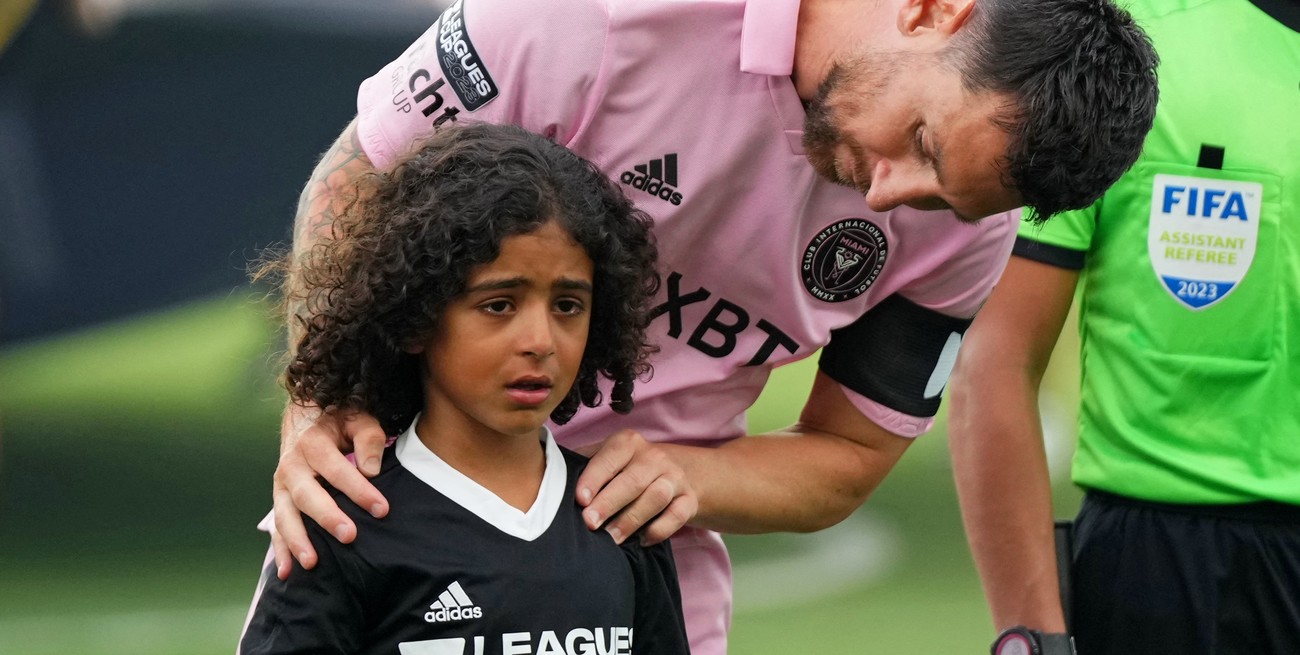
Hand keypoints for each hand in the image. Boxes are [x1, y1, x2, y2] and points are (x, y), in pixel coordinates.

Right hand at [271, 403, 389, 578]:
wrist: (306, 419)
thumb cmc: (340, 421)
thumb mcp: (358, 418)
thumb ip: (369, 439)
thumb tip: (371, 469)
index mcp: (312, 442)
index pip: (337, 469)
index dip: (359, 490)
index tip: (382, 509)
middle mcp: (291, 464)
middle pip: (307, 494)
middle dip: (327, 517)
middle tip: (349, 536)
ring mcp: (281, 485)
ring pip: (285, 515)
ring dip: (297, 540)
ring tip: (312, 562)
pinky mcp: (279, 500)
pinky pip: (276, 527)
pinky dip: (280, 550)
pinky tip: (287, 572)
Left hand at [575, 429, 697, 544]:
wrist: (680, 471)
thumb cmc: (629, 468)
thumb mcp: (609, 457)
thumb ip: (583, 463)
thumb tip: (549, 478)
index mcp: (628, 443)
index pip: (610, 457)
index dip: (594, 478)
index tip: (580, 499)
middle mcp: (654, 457)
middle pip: (633, 480)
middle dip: (609, 503)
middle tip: (590, 523)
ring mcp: (675, 478)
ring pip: (656, 497)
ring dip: (632, 520)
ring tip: (612, 538)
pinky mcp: (689, 499)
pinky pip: (677, 515)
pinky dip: (659, 530)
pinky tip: (641, 540)